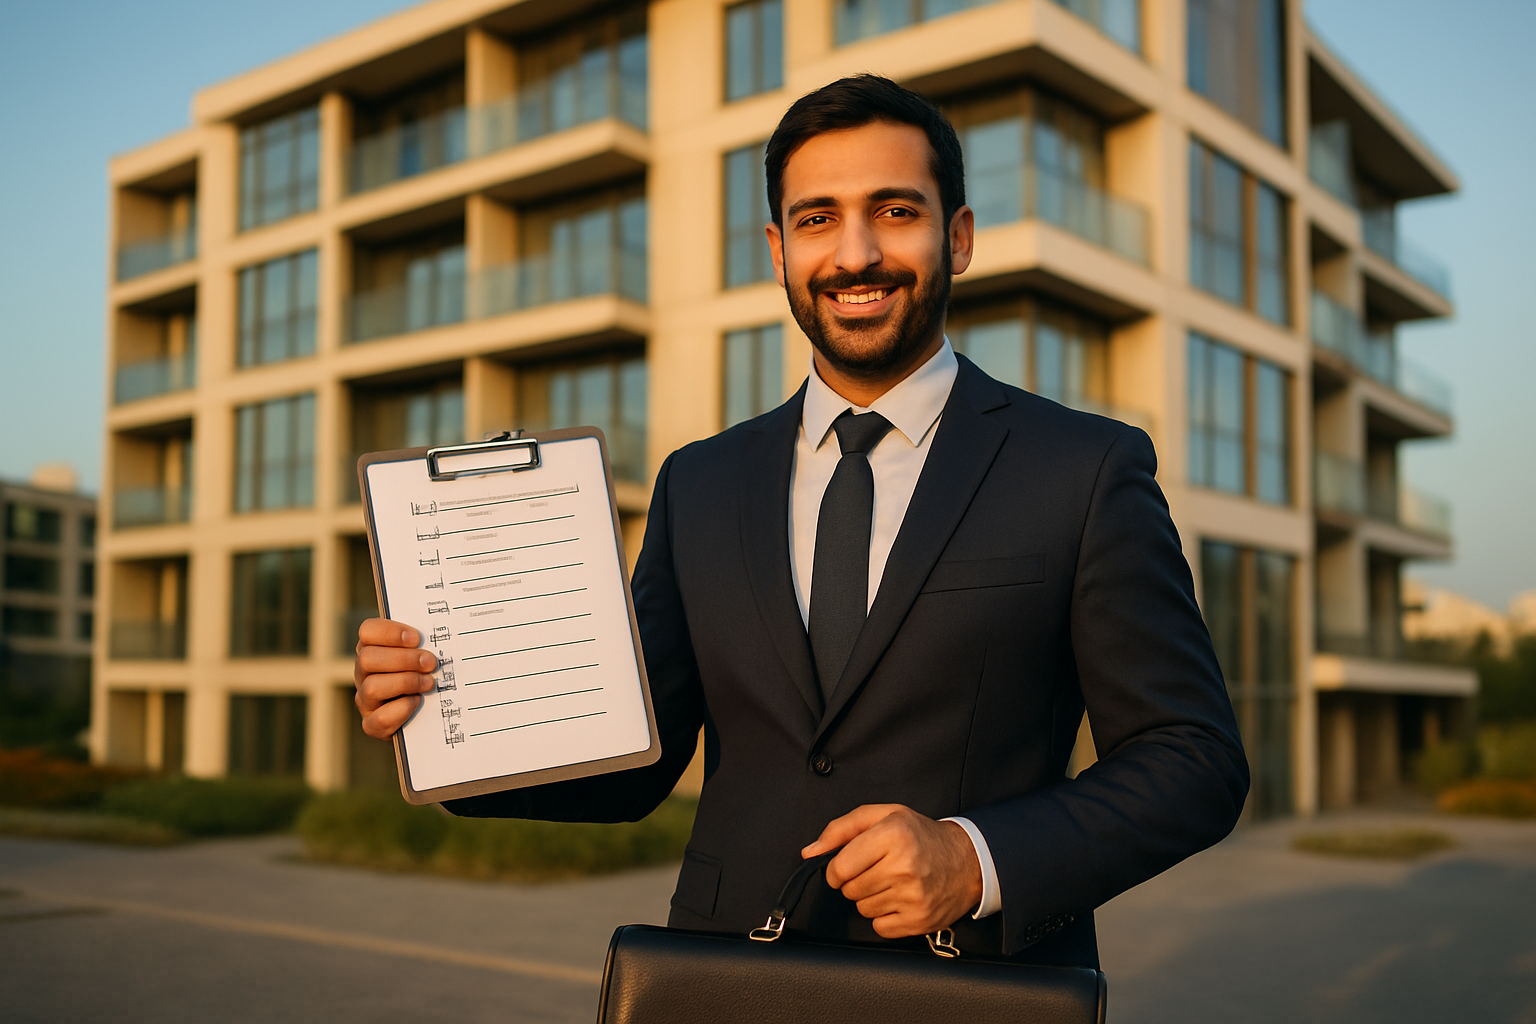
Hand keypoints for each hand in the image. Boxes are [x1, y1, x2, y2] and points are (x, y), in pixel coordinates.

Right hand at [353, 618, 435, 739]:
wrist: (424, 715)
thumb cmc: (424, 675)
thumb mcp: (422, 655)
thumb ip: (424, 644)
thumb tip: (440, 634)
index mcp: (372, 649)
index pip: (368, 631)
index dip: (390, 632)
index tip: (417, 638)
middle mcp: (363, 673)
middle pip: (367, 658)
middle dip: (403, 659)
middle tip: (430, 663)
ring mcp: (365, 699)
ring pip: (372, 687)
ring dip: (405, 682)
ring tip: (429, 683)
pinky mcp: (372, 724)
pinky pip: (379, 719)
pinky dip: (401, 709)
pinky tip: (417, 702)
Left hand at [802, 804, 982, 937]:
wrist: (967, 861)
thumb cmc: (921, 836)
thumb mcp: (884, 816)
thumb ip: (841, 829)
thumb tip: (810, 852)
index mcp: (892, 834)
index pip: (839, 867)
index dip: (836, 869)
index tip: (847, 866)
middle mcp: (904, 866)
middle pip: (850, 890)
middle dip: (856, 881)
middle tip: (878, 870)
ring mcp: (913, 897)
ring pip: (862, 909)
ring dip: (871, 898)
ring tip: (892, 883)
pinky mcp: (919, 920)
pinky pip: (879, 927)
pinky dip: (884, 916)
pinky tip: (900, 899)